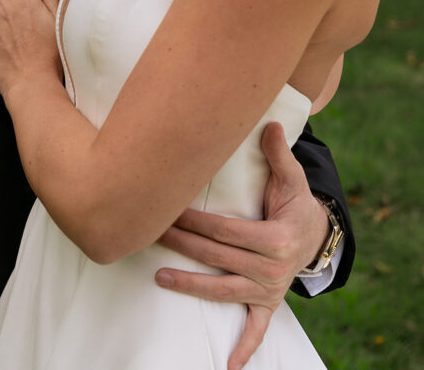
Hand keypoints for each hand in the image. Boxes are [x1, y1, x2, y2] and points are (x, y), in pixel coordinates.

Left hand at [155, 122, 329, 369]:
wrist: (317, 234)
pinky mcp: (269, 303)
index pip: (228, 231)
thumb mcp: (292, 178)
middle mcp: (274, 268)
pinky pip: (257, 329)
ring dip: (192, 286)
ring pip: (224, 291)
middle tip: (152, 233)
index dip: (197, 222)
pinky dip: (245, 346)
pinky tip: (228, 364)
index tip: (169, 210)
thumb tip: (272, 124)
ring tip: (160, 276)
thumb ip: (279, 154)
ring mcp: (270, 289)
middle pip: (219, 258)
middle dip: (184, 245)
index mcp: (277, 238)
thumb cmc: (295, 201)